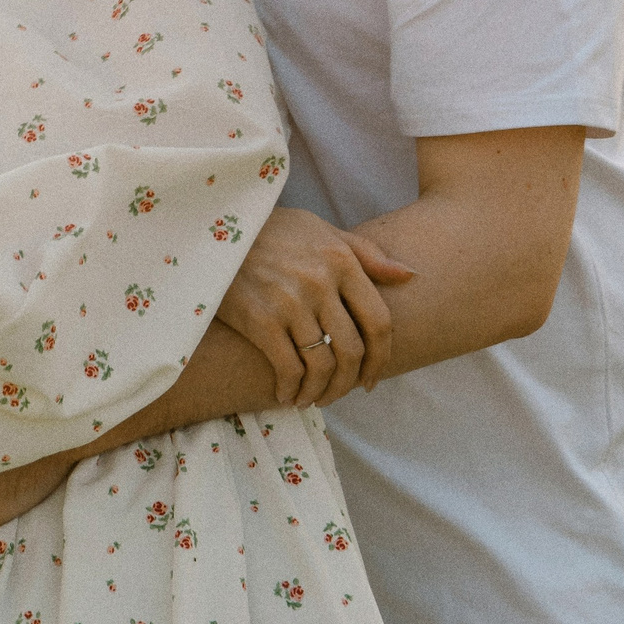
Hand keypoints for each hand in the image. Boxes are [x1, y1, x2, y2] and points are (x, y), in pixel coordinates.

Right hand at [216, 206, 415, 407]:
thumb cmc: (273, 229)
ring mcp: (289, 302)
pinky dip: (292, 389)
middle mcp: (320, 282)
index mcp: (341, 261)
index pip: (379, 321)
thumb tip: (410, 276)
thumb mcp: (322, 230)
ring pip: (322, 364)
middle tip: (340, 394)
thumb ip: (367, 254)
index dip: (381, 358)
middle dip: (349, 383)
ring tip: (313, 398)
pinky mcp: (259, 319)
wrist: (213, 225)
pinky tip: (287, 394)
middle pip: (352, 350)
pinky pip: (288, 368)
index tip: (372, 378)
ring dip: (321, 391)